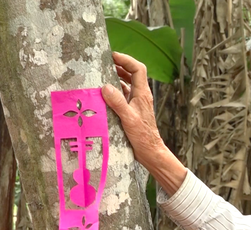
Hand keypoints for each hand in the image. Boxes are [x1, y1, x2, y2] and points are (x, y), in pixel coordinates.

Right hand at [101, 52, 164, 169]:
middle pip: (132, 74)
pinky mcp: (132, 111)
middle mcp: (141, 96)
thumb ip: (118, 102)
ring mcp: (137, 103)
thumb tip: (106, 86)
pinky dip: (114, 91)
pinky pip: (123, 95)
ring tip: (101, 74)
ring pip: (127, 84)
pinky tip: (104, 93)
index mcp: (142, 94)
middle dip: (119, 65)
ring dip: (116, 77)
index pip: (138, 69)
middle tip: (104, 62)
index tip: (112, 56)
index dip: (126, 60)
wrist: (150, 151)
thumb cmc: (142, 136)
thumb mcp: (128, 119)